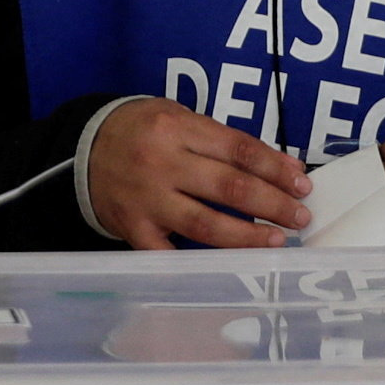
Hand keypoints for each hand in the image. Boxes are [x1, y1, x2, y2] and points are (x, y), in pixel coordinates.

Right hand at [87, 101, 311, 249]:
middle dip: (273, 204)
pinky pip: (169, 253)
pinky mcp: (133, 227)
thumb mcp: (178, 117)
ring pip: (206, 225)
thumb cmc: (141, 130)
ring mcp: (147, 199)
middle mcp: (162, 164)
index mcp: (177, 129)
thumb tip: (282, 167)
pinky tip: (229, 267)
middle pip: (230, 188)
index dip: (275, 169)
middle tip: (300, 216)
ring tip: (277, 241)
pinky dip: (198, 263)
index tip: (302, 183)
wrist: (82, 147)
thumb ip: (224, 141)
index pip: (239, 150)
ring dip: (248, 236)